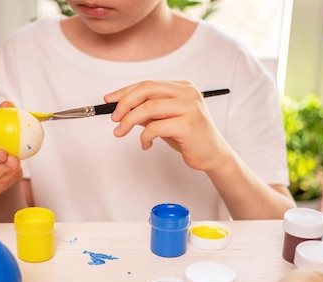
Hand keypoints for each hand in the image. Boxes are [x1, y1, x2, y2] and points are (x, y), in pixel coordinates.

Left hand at [104, 80, 228, 172]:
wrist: (213, 155)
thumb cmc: (189, 137)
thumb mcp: (165, 120)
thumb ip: (147, 112)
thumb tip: (122, 109)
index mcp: (182, 87)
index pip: (148, 85)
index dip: (125, 92)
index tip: (109, 100)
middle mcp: (187, 93)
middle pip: (147, 90)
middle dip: (125, 103)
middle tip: (114, 118)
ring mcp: (190, 107)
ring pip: (149, 107)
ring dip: (130, 121)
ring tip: (121, 132)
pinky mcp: (188, 125)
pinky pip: (156, 127)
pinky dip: (145, 136)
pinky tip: (145, 144)